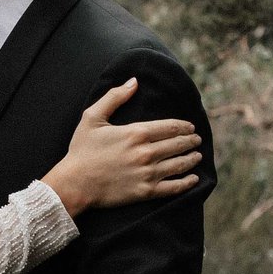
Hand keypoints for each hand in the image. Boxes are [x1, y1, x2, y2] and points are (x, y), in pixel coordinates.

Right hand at [43, 77, 204, 214]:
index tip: (190, 127)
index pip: (170, 127)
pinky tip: (194, 179)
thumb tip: (134, 81)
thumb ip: (114, 97)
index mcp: (136, 133)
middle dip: (190, 141)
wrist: (75, 183)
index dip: (183, 126)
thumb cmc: (82, 150)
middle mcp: (146, 153)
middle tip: (196, 140)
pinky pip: (173, 187)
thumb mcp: (92, 117)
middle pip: (177, 145)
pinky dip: (186, 183)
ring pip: (179, 164)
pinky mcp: (145, 192)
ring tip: (198, 155)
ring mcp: (147, 173)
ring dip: (191, 159)